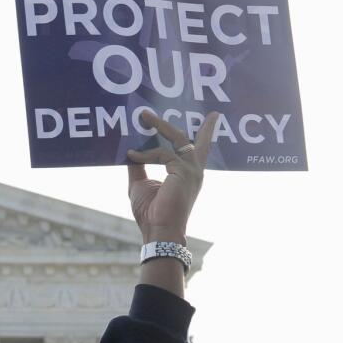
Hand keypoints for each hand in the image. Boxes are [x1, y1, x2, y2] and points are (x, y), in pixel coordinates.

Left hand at [125, 111, 217, 243]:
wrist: (158, 230)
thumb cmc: (151, 212)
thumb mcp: (140, 184)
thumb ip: (139, 166)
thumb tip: (131, 152)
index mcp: (188, 173)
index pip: (199, 147)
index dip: (205, 132)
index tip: (212, 117)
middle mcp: (194, 169)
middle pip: (189, 138)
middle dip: (169, 123)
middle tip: (148, 113)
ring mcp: (192, 170)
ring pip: (176, 139)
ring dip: (158, 126)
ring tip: (142, 116)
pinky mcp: (184, 171)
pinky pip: (162, 153)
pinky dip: (145, 154)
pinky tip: (131, 155)